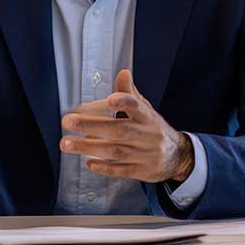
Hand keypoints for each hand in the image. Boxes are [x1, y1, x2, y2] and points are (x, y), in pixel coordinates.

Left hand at [59, 69, 193, 184]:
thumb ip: (130, 94)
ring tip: (66, 143)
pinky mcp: (142, 171)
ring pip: (116, 151)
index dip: (125, 102)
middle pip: (119, 130)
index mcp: (148, 117)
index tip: (110, 99)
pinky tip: (88, 162)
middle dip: (91, 125)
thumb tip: (123, 73)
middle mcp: (147, 135)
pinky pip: (121, 170)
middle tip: (68, 121)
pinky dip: (104, 168)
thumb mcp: (146, 111)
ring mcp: (145, 155)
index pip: (137, 106)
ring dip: (88, 147)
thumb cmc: (154, 129)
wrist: (178, 157)